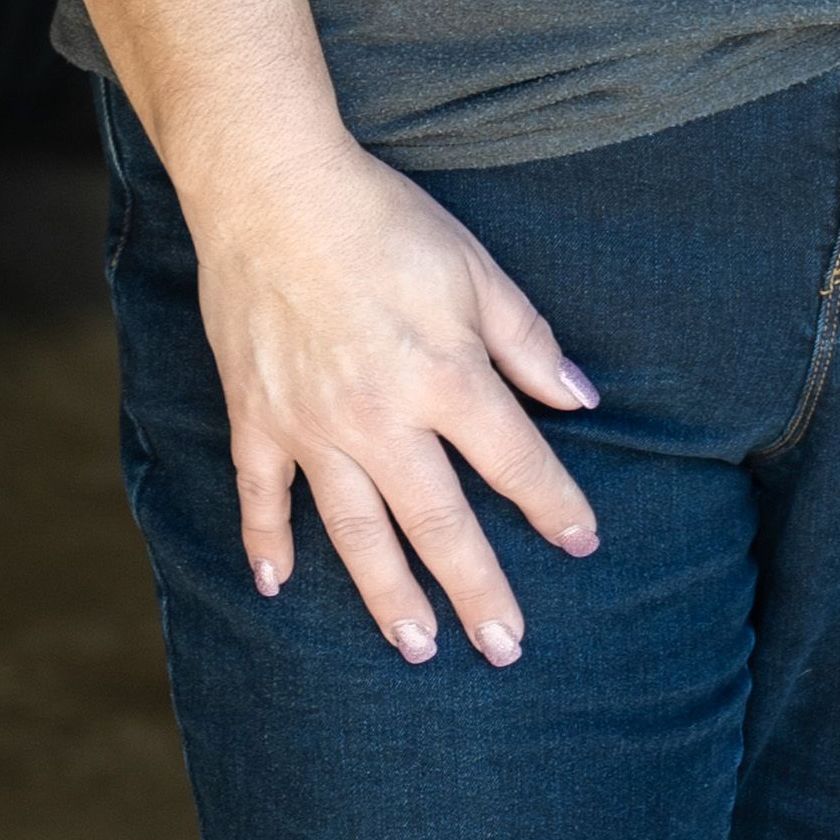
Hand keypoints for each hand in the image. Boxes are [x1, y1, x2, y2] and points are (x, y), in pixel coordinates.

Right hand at [186, 136, 601, 665]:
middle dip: (478, 590)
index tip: (583, 545)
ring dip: (388, 594)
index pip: (515, 461)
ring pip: (357, 532)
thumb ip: (528, 342)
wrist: (272, 191)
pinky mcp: (256, 418)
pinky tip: (275, 587)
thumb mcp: (476, 269)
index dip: (554, 506)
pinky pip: (262, 497)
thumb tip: (582, 399)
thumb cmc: (385, 221)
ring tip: (417, 646)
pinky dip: (266, 543)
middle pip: (440, 523)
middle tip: (505, 648)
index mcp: (445, 376)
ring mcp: (312, 427)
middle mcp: (381, 418)